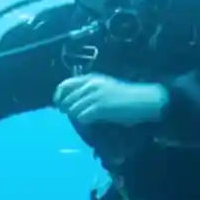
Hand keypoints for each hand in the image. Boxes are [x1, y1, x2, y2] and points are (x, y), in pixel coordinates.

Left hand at [53, 75, 167, 127]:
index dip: (58, 96)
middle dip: (66, 109)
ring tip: (86, 118)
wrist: (141, 100)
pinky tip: (92, 121)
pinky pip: (82, 117)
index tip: (59, 105)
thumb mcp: (103, 87)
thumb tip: (70, 101)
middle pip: (67, 99)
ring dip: (76, 116)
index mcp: (90, 78)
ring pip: (73, 109)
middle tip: (71, 115)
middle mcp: (90, 85)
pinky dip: (85, 121)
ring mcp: (94, 96)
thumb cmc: (124, 96)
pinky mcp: (99, 107)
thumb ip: (88, 90)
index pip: (65, 85)